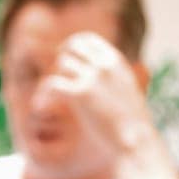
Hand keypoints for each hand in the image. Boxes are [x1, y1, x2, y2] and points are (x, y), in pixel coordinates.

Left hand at [38, 32, 166, 168]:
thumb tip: (98, 74)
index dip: (72, 47)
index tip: (66, 59)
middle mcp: (104, 64)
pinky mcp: (80, 94)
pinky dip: (44, 94)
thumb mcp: (125, 90)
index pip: (88, 39)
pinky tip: (42, 106)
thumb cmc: (131, 121)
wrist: (136, 139)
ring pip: (62, 63)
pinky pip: (52, 83)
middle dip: (61, 57)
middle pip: (72, 46)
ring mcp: (93, 77)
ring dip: (56, 77)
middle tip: (59, 75)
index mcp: (116, 62)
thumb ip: (111, 77)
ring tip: (55, 97)